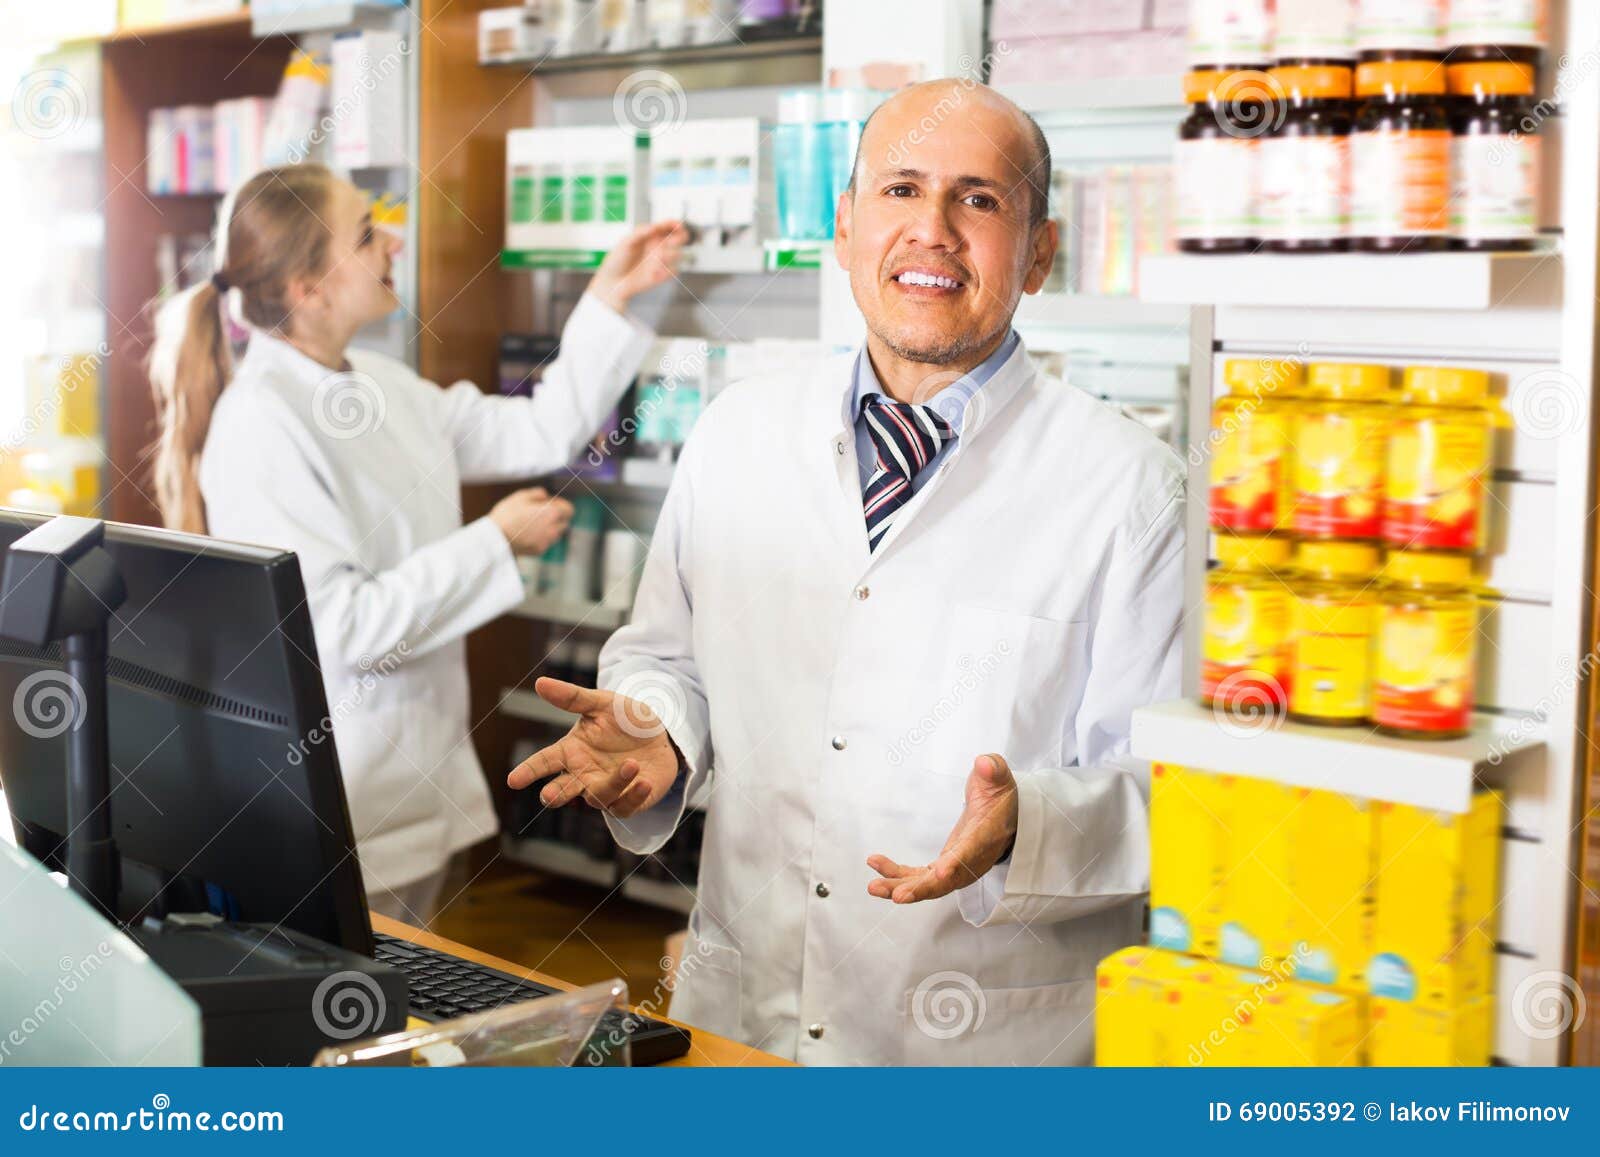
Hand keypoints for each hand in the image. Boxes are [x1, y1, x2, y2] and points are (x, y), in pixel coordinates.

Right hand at [489, 487, 572, 553]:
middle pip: (564, 522)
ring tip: (532, 524)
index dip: (560, 505)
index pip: (569, 510)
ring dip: (549, 528)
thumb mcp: (521, 496)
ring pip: (556, 534)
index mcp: (552, 513)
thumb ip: (538, 494)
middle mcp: (553, 529)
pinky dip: (541, 538)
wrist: (494, 538)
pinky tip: (527, 534)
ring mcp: (547, 541)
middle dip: (556, 517)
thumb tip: (546, 496)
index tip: (550, 504)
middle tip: (540, 513)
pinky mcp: (540, 550)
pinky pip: (546, 542)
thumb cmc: (507, 514)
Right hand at [506, 677, 681, 816]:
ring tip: (631, 764)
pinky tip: (645, 782)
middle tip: (549, 796)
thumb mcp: (601, 703)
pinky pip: (625, 807)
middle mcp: (583, 774)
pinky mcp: (628, 801)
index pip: (544, 762)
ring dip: (612, 783)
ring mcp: (604, 790)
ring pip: (597, 797)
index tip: (513, 780)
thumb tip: (539, 682)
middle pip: (562, 791)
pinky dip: (633, 796)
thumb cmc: (624, 719)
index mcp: (571, 751)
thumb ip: (572, 697)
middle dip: (555, 794)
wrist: (661, 732)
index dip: (528, 771)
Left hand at [588, 220, 687, 312]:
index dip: (676, 224)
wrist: (613, 282)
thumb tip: (653, 226)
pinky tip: (653, 274)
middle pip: (680, 238)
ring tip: (657, 258)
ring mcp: (662, 261)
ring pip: (679, 254)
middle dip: (679, 238)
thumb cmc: (617, 260)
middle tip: (670, 242)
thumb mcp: (625, 242)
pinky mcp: (663, 275)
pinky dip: (666, 272)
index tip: (678, 225)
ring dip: (670, 255)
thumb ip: (640, 233)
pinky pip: (674, 271)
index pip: (669, 226)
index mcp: (651, 235)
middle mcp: (659, 246)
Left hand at [866, 754, 1018, 903]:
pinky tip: (876, 864)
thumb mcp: (1000, 778)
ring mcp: (956, 868)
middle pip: (946, 882)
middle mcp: (971, 860)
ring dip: (900, 887)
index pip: (971, 852)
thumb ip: (993, 770)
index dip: (956, 864)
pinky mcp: (943, 868)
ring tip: (875, 887)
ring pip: (928, 885)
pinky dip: (896, 874)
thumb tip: (984, 763)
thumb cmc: (1000, 800)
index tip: (941, 872)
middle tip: (898, 896)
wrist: (1005, 820)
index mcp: (986, 837)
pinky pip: (918, 877)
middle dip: (921, 890)